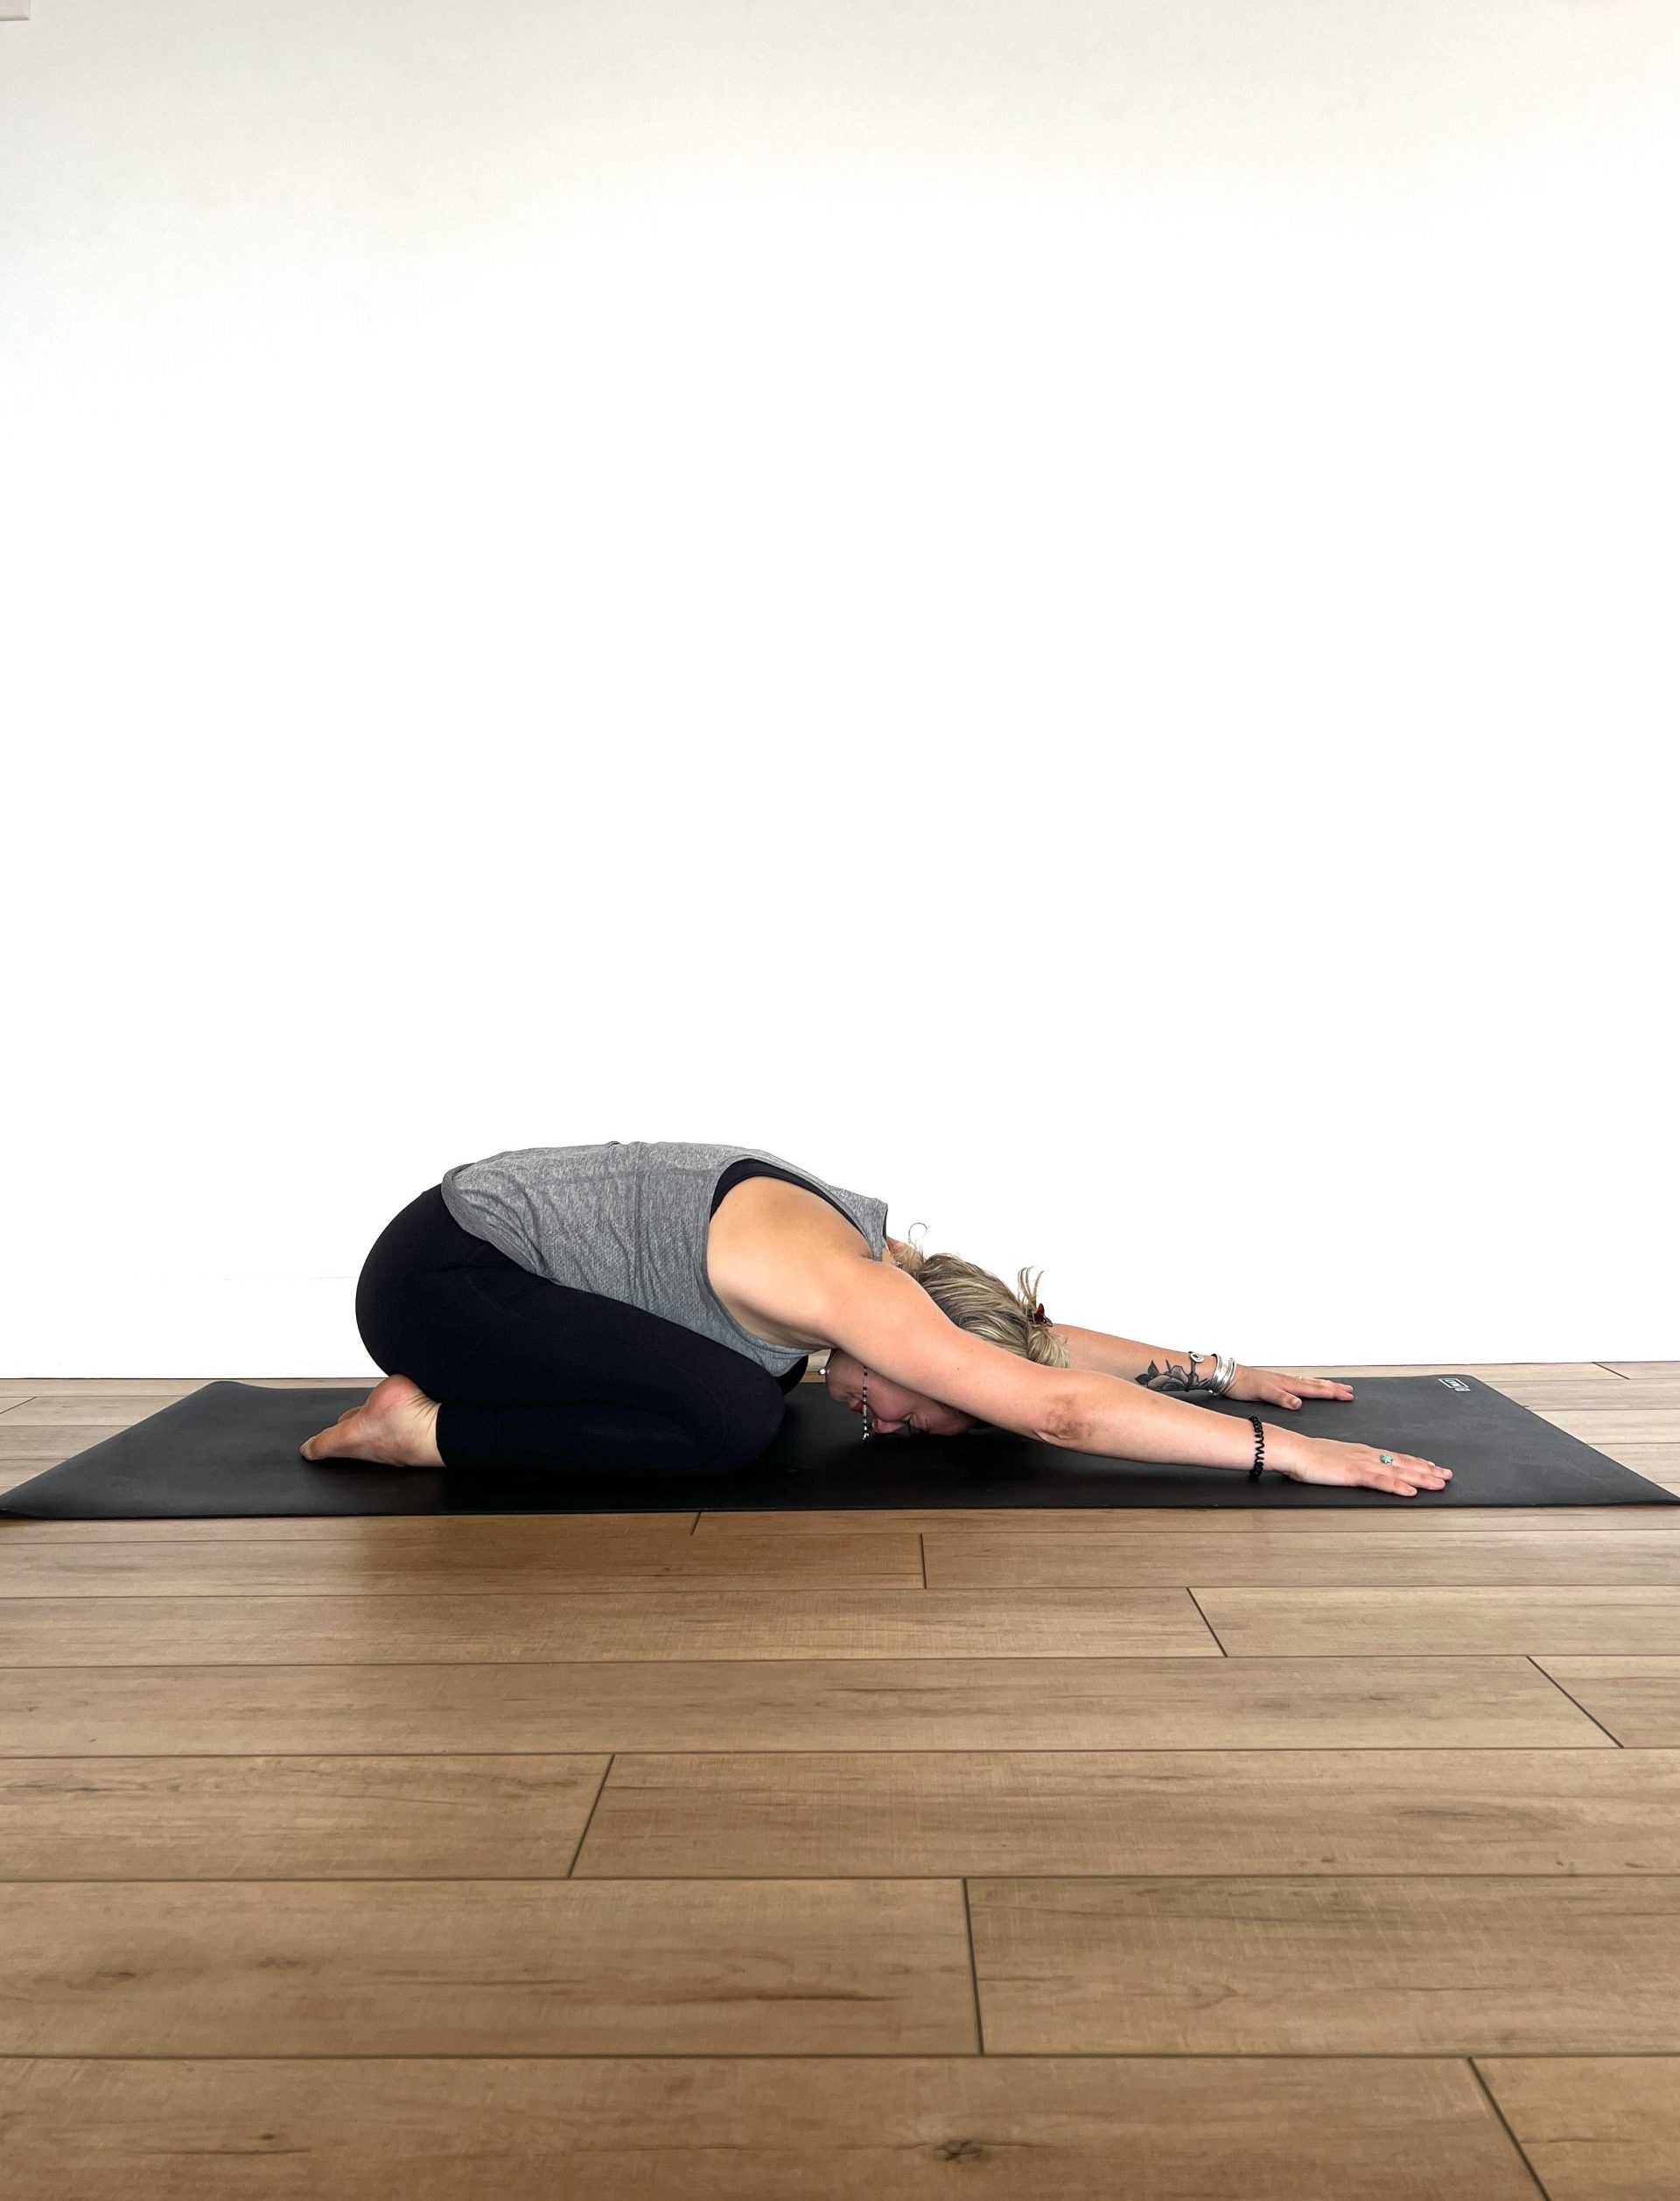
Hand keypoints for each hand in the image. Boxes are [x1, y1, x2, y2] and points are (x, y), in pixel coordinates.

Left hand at [1226, 1365, 1354, 1410]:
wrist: (1229, 1376)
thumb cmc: (1244, 1385)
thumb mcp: (1262, 1393)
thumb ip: (1281, 1398)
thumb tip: (1299, 1404)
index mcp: (1288, 1385)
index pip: (1316, 1390)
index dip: (1332, 1393)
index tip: (1348, 1396)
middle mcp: (1288, 1381)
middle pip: (1317, 1385)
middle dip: (1335, 1388)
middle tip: (1350, 1391)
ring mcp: (1284, 1381)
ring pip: (1310, 1383)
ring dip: (1325, 1385)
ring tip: (1338, 1386)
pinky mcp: (1277, 1382)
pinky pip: (1301, 1383)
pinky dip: (1312, 1384)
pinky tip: (1310, 1386)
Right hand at [1269, 1430, 1451, 1496]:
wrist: (1293, 1450)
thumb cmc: (1307, 1456)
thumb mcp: (1333, 1459)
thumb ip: (1347, 1465)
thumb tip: (1354, 1471)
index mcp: (1362, 1452)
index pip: (1395, 1457)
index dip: (1416, 1462)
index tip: (1432, 1466)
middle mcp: (1366, 1455)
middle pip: (1403, 1463)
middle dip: (1427, 1470)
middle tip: (1447, 1476)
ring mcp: (1361, 1463)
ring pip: (1398, 1471)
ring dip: (1420, 1477)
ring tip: (1439, 1483)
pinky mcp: (1353, 1473)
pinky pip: (1380, 1481)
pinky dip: (1397, 1486)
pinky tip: (1410, 1491)